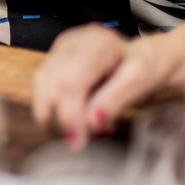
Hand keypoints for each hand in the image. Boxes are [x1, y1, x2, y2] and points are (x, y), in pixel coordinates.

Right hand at [32, 24, 181, 146]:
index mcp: (95, 44)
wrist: (141, 59)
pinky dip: (52, 111)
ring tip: (79, 131)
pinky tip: (72, 120)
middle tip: (80, 141)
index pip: (70, 82)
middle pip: (51, 86)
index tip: (78, 141)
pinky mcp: (51, 62)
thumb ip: (115, 101)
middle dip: (61, 120)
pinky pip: (41, 91)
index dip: (69, 115)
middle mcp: (70, 44)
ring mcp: (57, 51)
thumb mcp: (141, 82)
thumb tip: (90, 122)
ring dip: (53, 117)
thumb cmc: (143, 69)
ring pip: (40, 89)